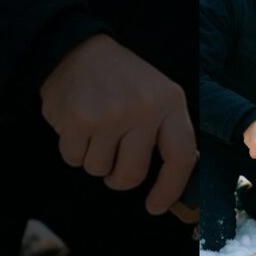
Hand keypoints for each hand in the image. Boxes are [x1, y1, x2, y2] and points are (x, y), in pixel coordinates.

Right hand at [40, 34, 197, 214]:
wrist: (77, 49)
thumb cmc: (123, 80)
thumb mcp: (159, 95)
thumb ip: (170, 132)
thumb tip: (181, 174)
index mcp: (170, 103)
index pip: (181, 158)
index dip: (170, 189)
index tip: (156, 206)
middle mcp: (143, 109)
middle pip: (132, 175)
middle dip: (119, 178)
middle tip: (114, 161)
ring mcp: (110, 115)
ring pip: (99, 170)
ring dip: (94, 159)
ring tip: (96, 130)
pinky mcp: (78, 119)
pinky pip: (74, 159)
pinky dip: (73, 149)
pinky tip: (78, 124)